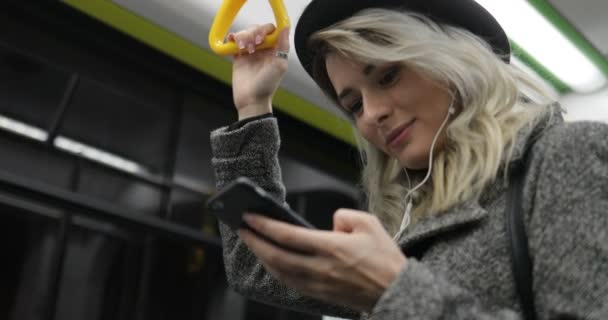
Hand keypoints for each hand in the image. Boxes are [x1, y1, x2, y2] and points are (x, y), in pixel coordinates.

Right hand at [229, 24, 289, 119]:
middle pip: (256, 29)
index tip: (261, 39)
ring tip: (243, 49)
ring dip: (243, 37)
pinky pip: (234, 42)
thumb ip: (284, 46)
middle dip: (252, 34)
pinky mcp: (238, 57)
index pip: (270, 30)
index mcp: (274, 49)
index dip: (265, 30)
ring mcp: (250, 52)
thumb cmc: (267, 85)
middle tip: (252, 46)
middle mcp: (263, 49)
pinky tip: (233, 42)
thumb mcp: (280, 65)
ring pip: (245, 34)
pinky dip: (233, 38)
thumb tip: (285, 27)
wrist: (251, 99)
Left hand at [238, 209, 406, 311]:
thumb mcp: (369, 223)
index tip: (250, 217)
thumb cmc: (386, 259)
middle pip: (277, 256)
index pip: (288, 235)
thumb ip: (344, 215)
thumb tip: (329, 222)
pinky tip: (273, 263)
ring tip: (254, 244)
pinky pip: (291, 283)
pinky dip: (277, 271)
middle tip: (242, 230)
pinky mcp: (321, 295)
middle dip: (255, 242)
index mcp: (331, 248)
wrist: (397, 292)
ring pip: (281, 272)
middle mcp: (321, 268)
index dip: (265, 225)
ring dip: (263, 258)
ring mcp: (319, 284)